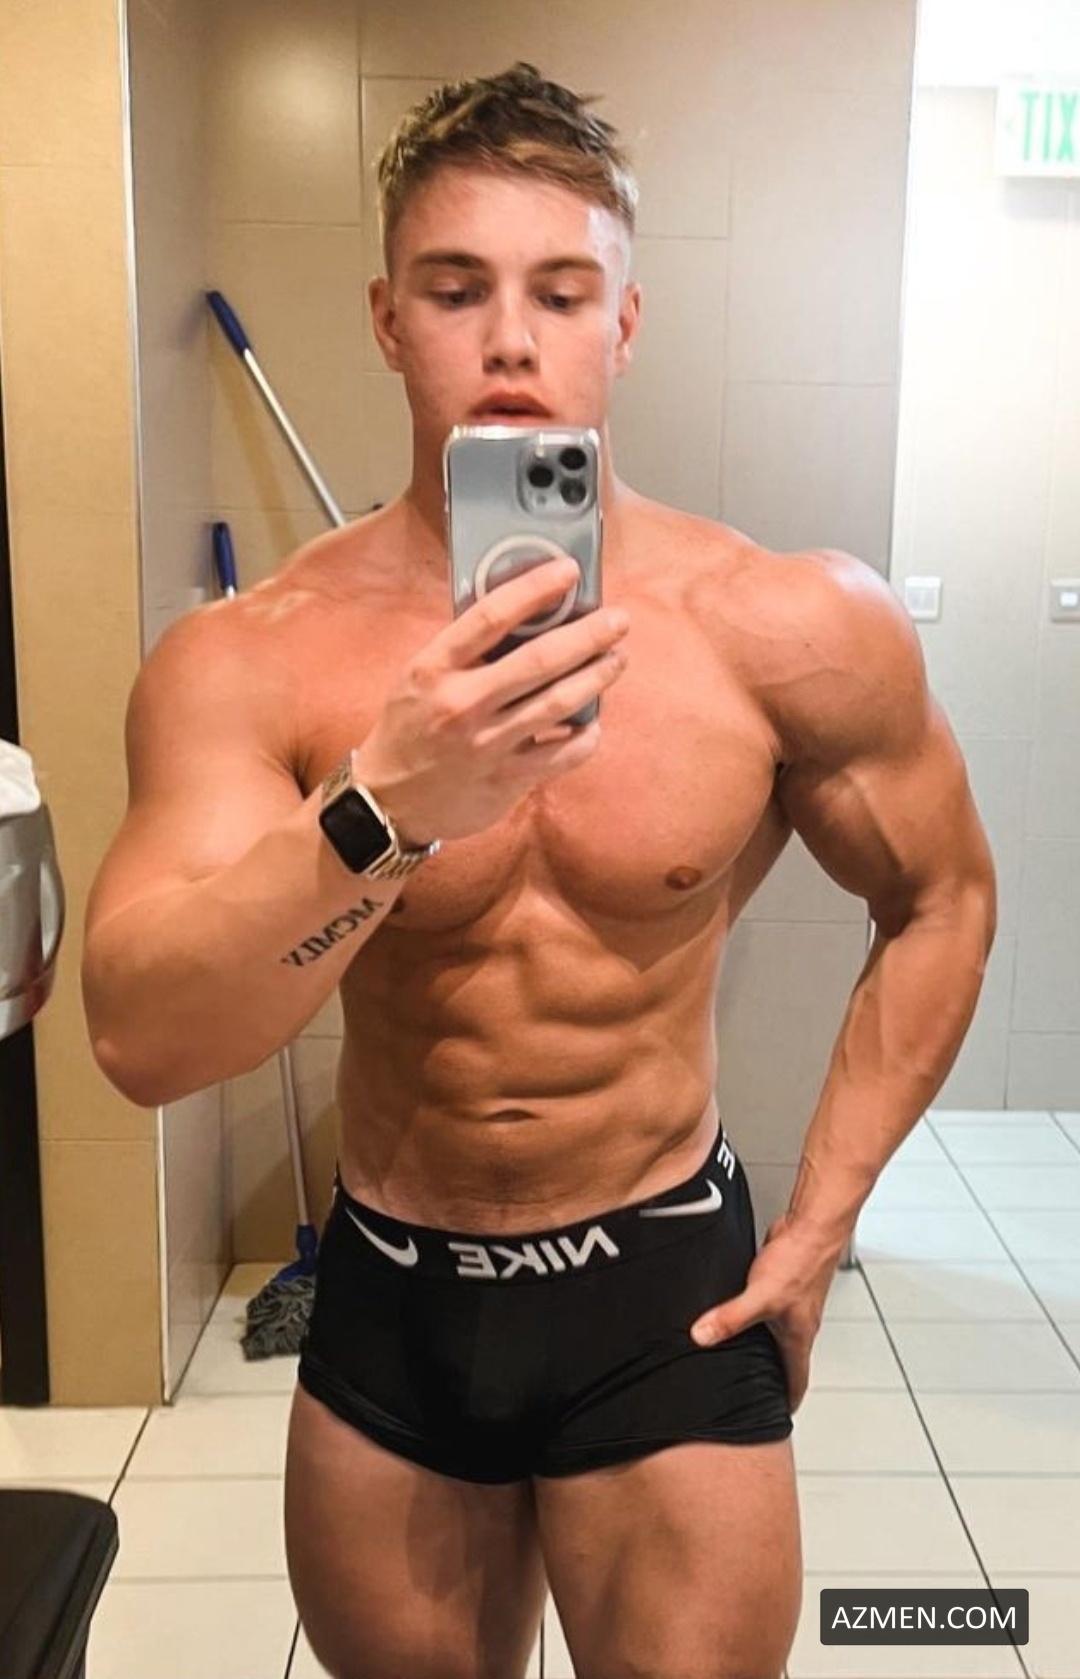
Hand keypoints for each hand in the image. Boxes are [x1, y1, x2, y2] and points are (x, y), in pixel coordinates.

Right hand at [353, 555, 629, 844]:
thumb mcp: (420, 678)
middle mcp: (462, 703)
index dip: (536, 589)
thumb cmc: (409, 729)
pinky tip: (594, 723)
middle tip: (619, 620)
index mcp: (435, 668)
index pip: (491, 616)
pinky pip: (562, 754)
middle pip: (539, 659)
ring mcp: (486, 744)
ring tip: (617, 660)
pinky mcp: (506, 780)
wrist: (388, 801)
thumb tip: (525, 617)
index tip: (569, 572)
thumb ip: (464, 652)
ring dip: (596, 677)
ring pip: (558, 703)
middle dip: (589, 635)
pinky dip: (586, 736)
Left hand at [688, 1212, 846, 1411]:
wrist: (811, 1225)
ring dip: (758, 1347)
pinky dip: (750, 1317)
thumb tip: (702, 1337)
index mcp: (799, 1337)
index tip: (776, 1418)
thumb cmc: (799, 1262)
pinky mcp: (779, 1284)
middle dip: (768, 1379)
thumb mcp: (760, 1296)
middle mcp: (797, 1324)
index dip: (786, 1402)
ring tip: (735, 1356)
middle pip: (785, 1361)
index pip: (797, 1381)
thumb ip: (731, 1318)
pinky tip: (732, 1311)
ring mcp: (789, 1304)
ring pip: (774, 1334)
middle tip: (749, 1393)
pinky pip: (763, 1308)